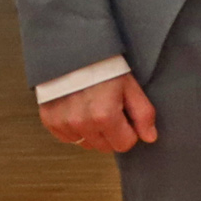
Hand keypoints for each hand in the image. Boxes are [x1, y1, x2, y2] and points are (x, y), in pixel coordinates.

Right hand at [39, 72, 156, 152]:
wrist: (73, 53)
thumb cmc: (105, 67)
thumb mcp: (130, 86)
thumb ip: (142, 114)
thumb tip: (150, 138)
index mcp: (104, 116)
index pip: (124, 144)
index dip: (129, 131)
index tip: (126, 116)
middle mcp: (82, 124)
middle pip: (105, 146)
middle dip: (112, 132)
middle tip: (111, 108)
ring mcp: (63, 124)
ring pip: (86, 144)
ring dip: (93, 132)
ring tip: (94, 107)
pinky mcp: (50, 122)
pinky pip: (68, 138)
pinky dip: (76, 129)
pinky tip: (80, 110)